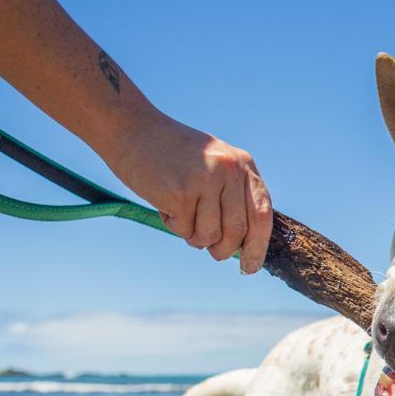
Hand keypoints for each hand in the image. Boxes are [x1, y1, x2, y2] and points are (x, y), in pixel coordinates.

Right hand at [102, 112, 272, 273]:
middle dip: (223, 249)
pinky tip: (165, 202)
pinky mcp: (180, 192)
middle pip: (237, 231)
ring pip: (209, 235)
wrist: (132, 128)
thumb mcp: (214, 163)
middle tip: (212, 251)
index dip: (257, 246)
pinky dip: (172, 224)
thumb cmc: (173, 154)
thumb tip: (243, 243)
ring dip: (193, 235)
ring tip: (181, 212)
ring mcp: (205, 180)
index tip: (250, 267)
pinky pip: (183, 229)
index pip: (262, 214)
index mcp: (243, 165)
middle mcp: (229, 171)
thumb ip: (232, 195)